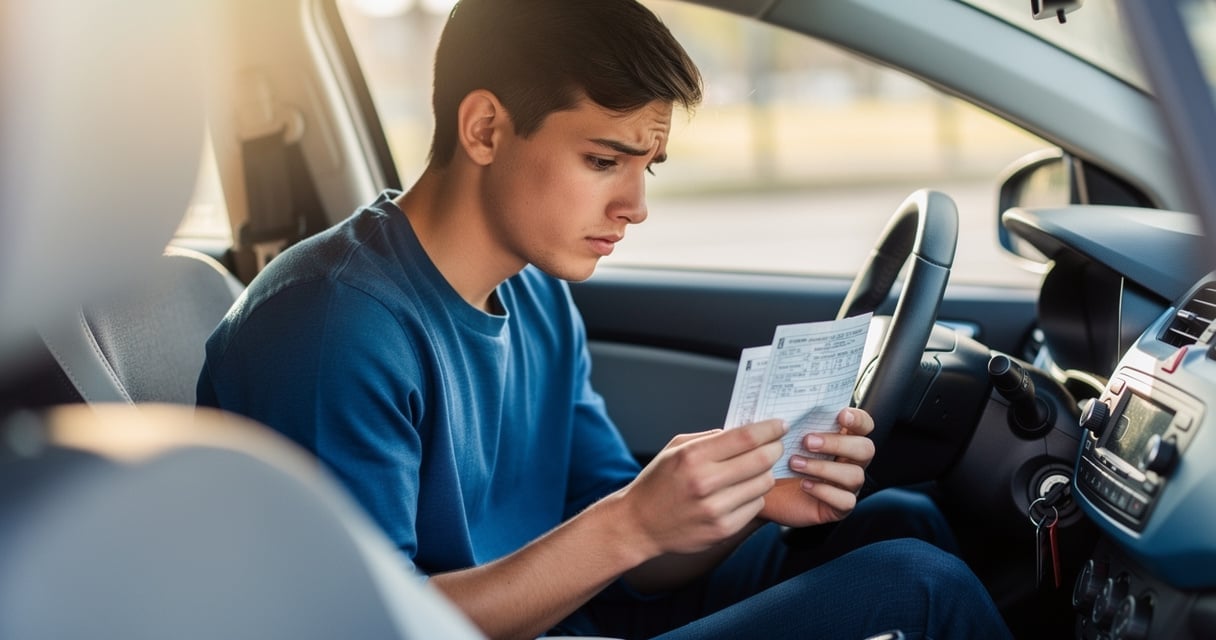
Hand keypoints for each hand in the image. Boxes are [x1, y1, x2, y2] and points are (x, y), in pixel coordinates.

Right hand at [618, 419, 786, 556]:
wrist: (639, 524)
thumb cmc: (659, 482)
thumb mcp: (676, 449)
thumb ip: (711, 438)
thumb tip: (747, 431)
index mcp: (693, 456)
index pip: (746, 437)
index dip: (769, 429)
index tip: (779, 425)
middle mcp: (705, 482)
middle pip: (762, 460)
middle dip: (774, 449)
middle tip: (775, 446)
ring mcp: (715, 509)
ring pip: (764, 484)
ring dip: (764, 474)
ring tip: (752, 471)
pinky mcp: (723, 529)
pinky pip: (756, 506)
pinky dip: (754, 496)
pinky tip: (740, 493)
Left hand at [758, 407, 874, 527]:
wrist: (763, 490)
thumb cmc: (777, 460)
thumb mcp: (784, 438)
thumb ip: (795, 422)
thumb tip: (790, 405)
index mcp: (843, 438)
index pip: (865, 425)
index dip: (858, 419)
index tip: (841, 415)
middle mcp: (850, 461)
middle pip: (865, 449)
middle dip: (837, 444)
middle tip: (807, 441)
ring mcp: (847, 485)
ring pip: (854, 475)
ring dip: (823, 468)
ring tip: (795, 463)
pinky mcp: (839, 507)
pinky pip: (844, 500)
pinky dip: (824, 491)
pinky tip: (804, 485)